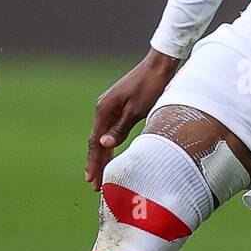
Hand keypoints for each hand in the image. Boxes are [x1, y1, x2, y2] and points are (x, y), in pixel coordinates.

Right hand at [85, 49, 178, 189]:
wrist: (159, 65)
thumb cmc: (151, 87)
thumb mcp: (137, 110)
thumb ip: (120, 128)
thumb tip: (104, 144)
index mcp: (104, 109)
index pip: (96, 142)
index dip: (94, 162)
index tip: (92, 180)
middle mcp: (103, 108)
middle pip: (97, 141)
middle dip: (96, 163)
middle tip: (95, 185)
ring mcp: (110, 107)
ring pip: (103, 136)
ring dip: (102, 155)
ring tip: (101, 174)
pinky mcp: (119, 106)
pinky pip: (110, 129)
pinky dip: (109, 144)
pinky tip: (110, 153)